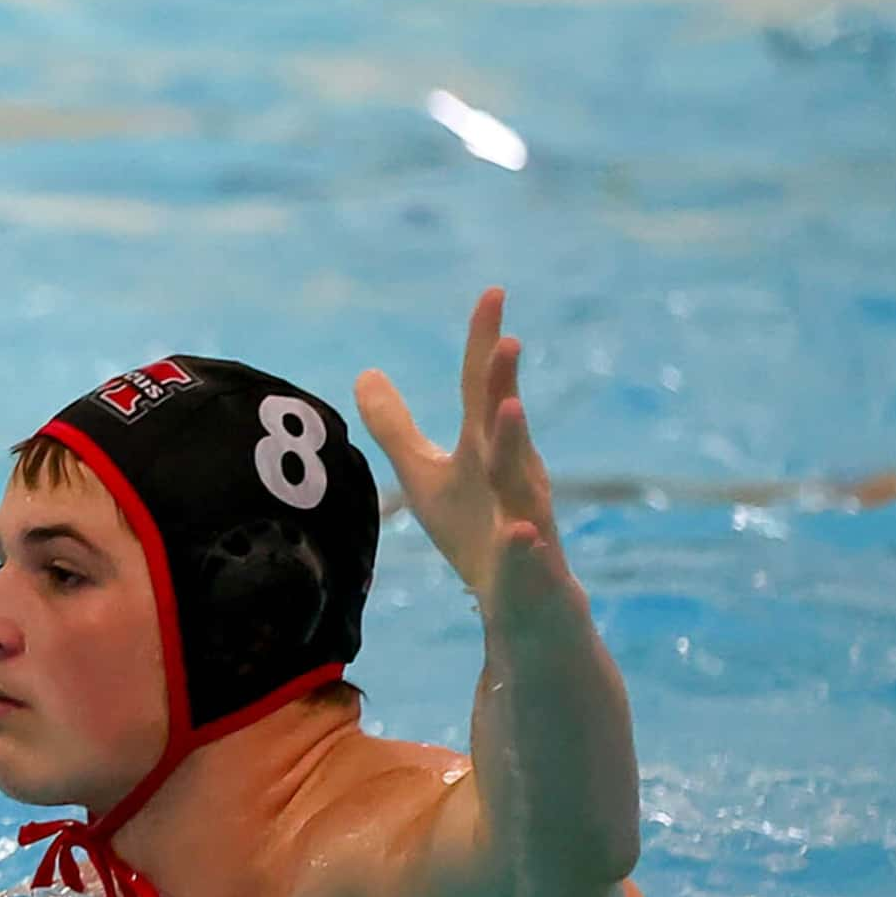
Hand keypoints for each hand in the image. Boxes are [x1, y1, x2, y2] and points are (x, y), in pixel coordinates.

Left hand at [355, 290, 576, 622]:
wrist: (522, 603)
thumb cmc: (475, 530)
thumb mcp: (425, 474)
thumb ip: (396, 426)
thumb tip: (365, 373)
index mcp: (487, 448)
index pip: (484, 388)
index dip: (485, 343)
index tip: (492, 292)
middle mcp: (512, 473)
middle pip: (506, 423)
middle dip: (504, 383)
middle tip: (506, 340)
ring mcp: (527, 517)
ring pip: (523, 480)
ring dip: (515, 443)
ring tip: (510, 407)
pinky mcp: (531, 565)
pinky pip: (527, 552)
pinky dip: (523, 542)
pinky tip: (521, 532)